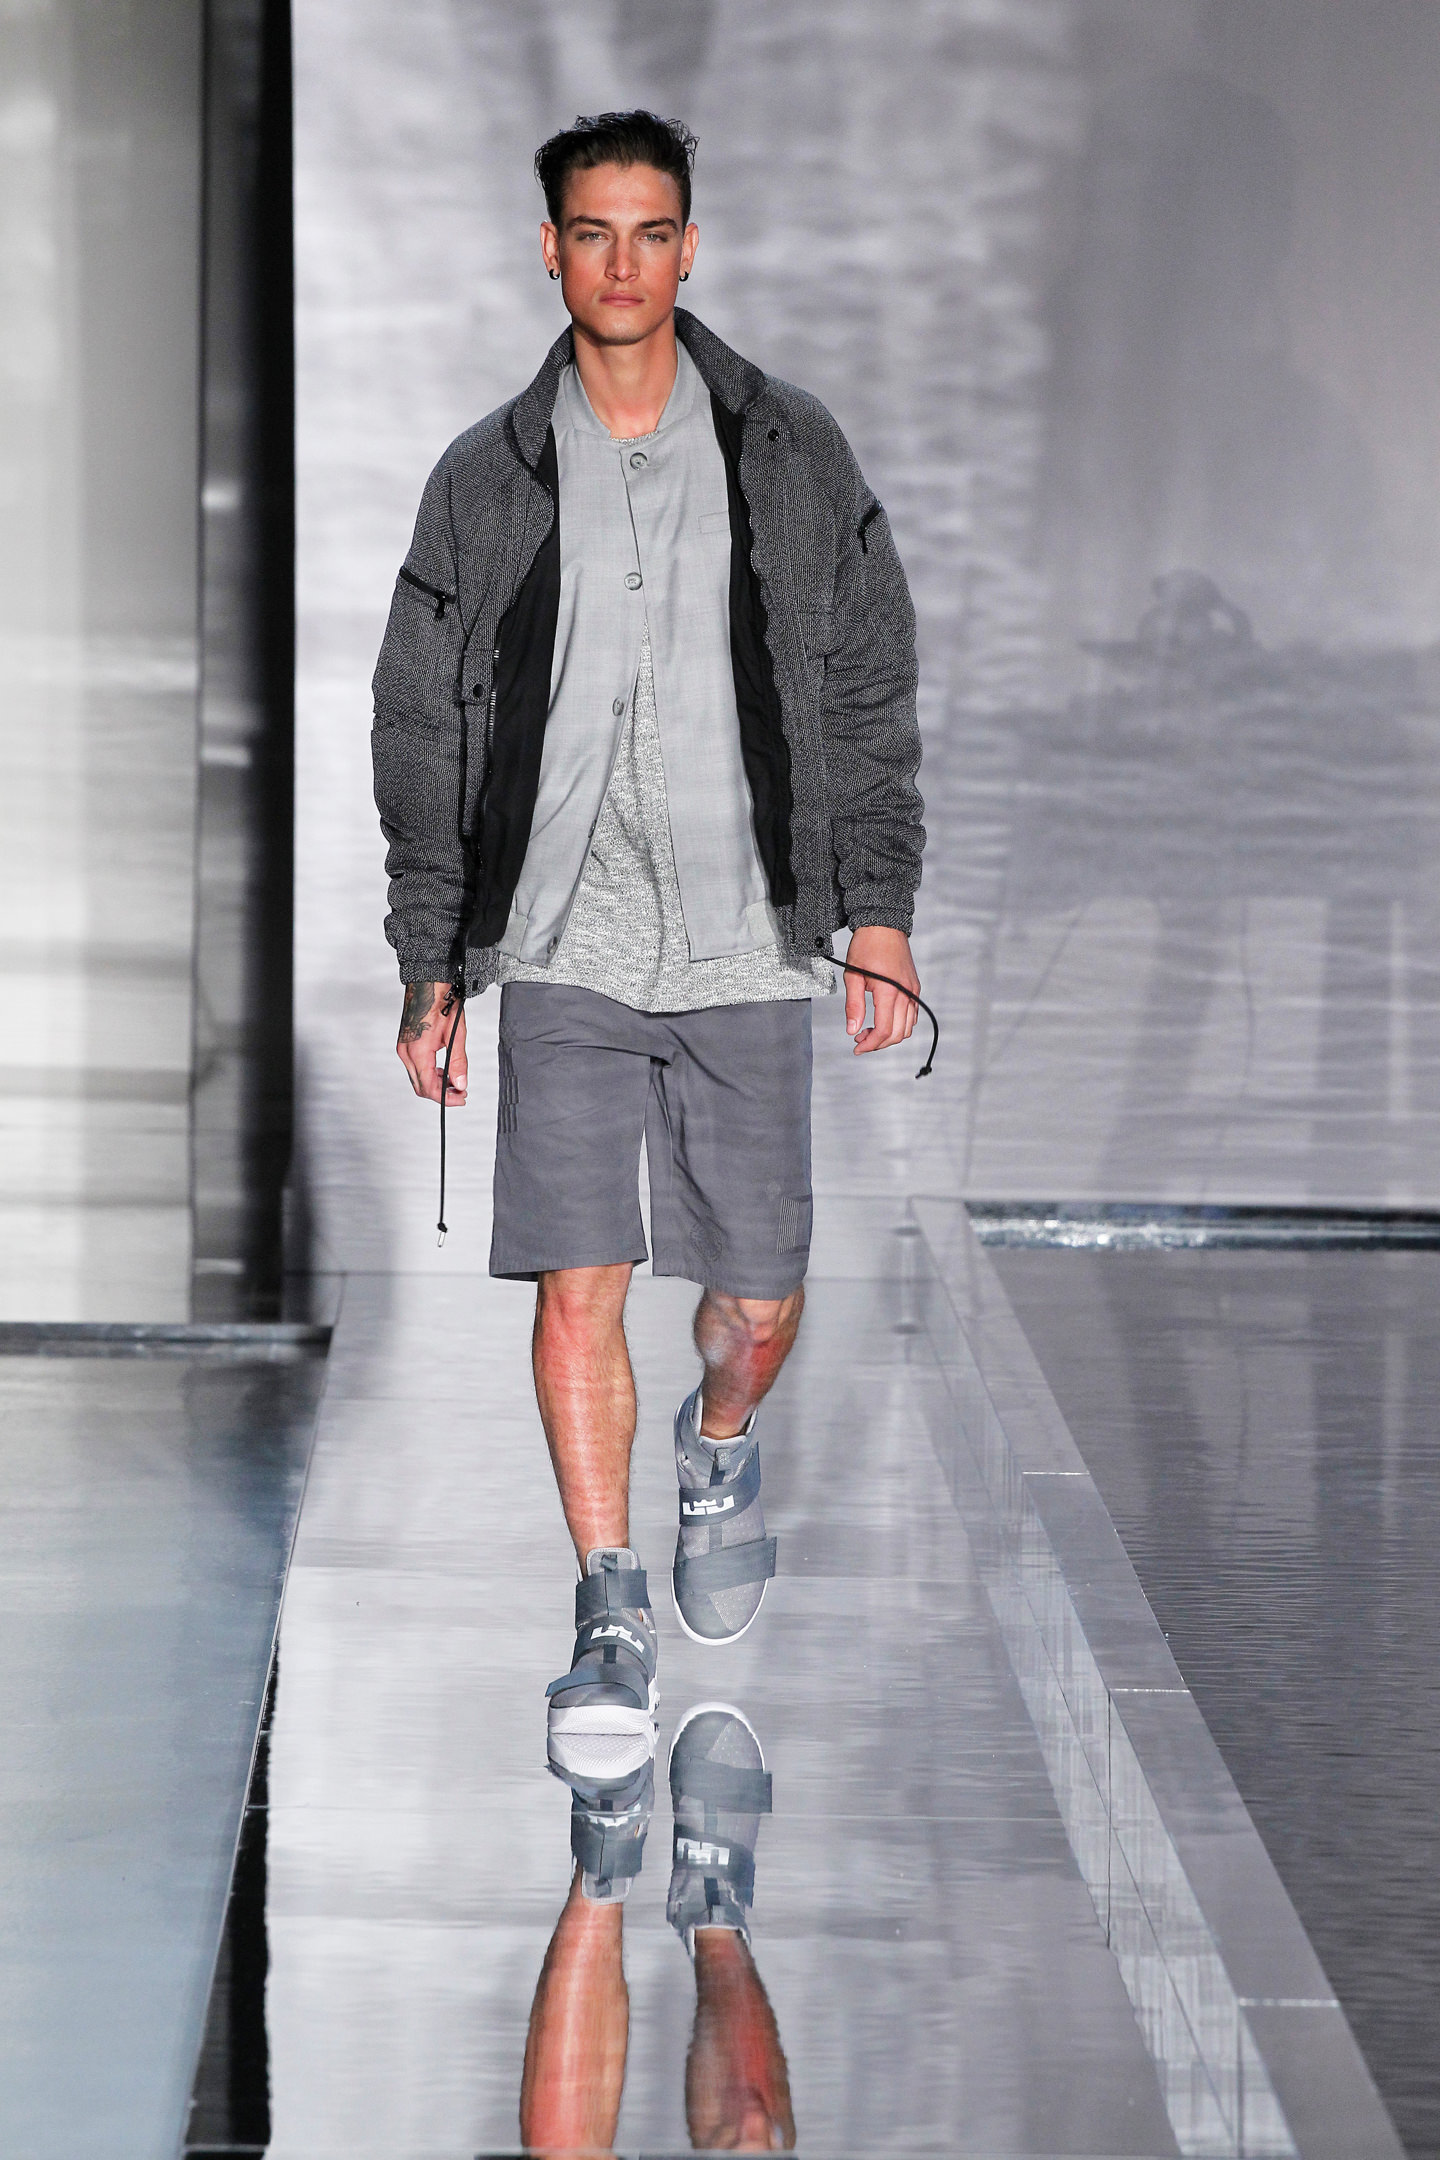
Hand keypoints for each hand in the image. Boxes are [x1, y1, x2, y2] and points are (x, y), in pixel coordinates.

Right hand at [396, 981, 467, 1104]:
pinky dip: (429, 1073)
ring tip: (455, 1081)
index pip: (429, 1087)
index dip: (446, 1098)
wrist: (429, 982)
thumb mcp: (456, 1034)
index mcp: (418, 1051)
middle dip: (441, 1094)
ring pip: (417, 1078)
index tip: (461, 1098)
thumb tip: (461, 1084)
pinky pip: (415, 1068)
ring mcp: (403, 1048)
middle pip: (421, 1087)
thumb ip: (458, 1062)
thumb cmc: (442, 1001)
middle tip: (460, 1093)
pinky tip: (443, 1070)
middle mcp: (406, 1052)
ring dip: (435, 1084)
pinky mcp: (405, 1044)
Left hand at [842, 926, 919, 1054]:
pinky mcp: (915, 987)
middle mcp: (906, 992)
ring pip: (908, 1027)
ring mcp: (913, 991)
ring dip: (889, 1035)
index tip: (857, 1047)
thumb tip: (852, 1030)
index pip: (885, 1030)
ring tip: (869, 1030)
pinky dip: (899, 1024)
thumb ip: (853, 1005)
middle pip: (898, 1034)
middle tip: (859, 1039)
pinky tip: (882, 1019)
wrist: (884, 926)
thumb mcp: (852, 976)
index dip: (870, 1044)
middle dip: (879, 1043)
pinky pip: (912, 1015)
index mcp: (889, 990)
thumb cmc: (867, 946)